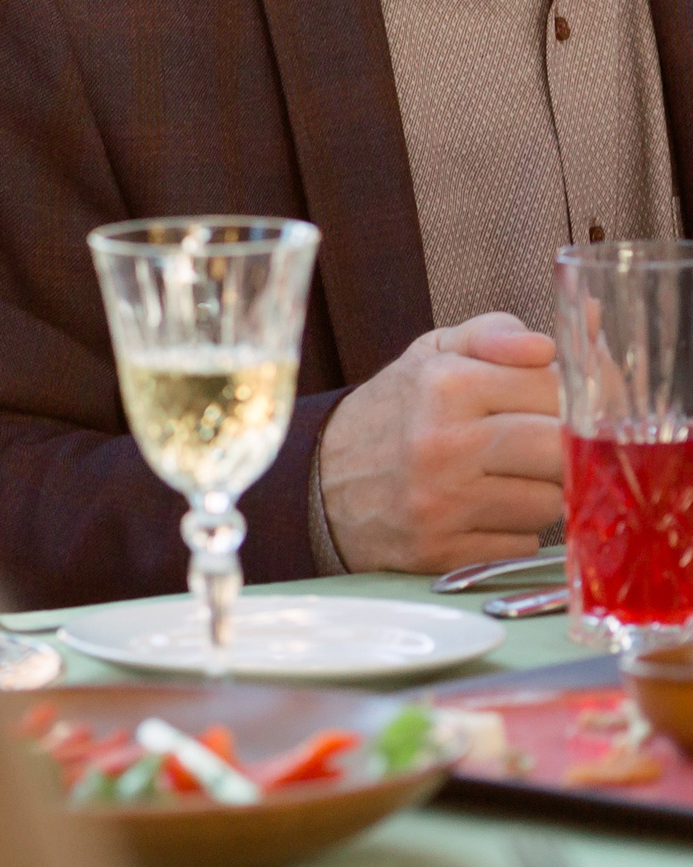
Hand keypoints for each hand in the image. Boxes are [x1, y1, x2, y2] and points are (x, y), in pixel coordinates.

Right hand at [319, 312, 562, 573]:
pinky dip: (511, 532)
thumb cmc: (394, 412)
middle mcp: (442, 443)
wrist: (319, 480)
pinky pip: (520, 546)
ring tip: (502, 479)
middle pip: (561, 449)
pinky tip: (481, 513)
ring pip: (549, 503)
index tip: (558, 404)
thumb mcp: (431, 355)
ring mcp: (441, 503)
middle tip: (539, 445)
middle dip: (562, 448)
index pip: (554, 389)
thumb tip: (563, 338)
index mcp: (443, 383)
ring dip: (539, 492)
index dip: (569, 397)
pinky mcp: (441, 553)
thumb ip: (496, 334)